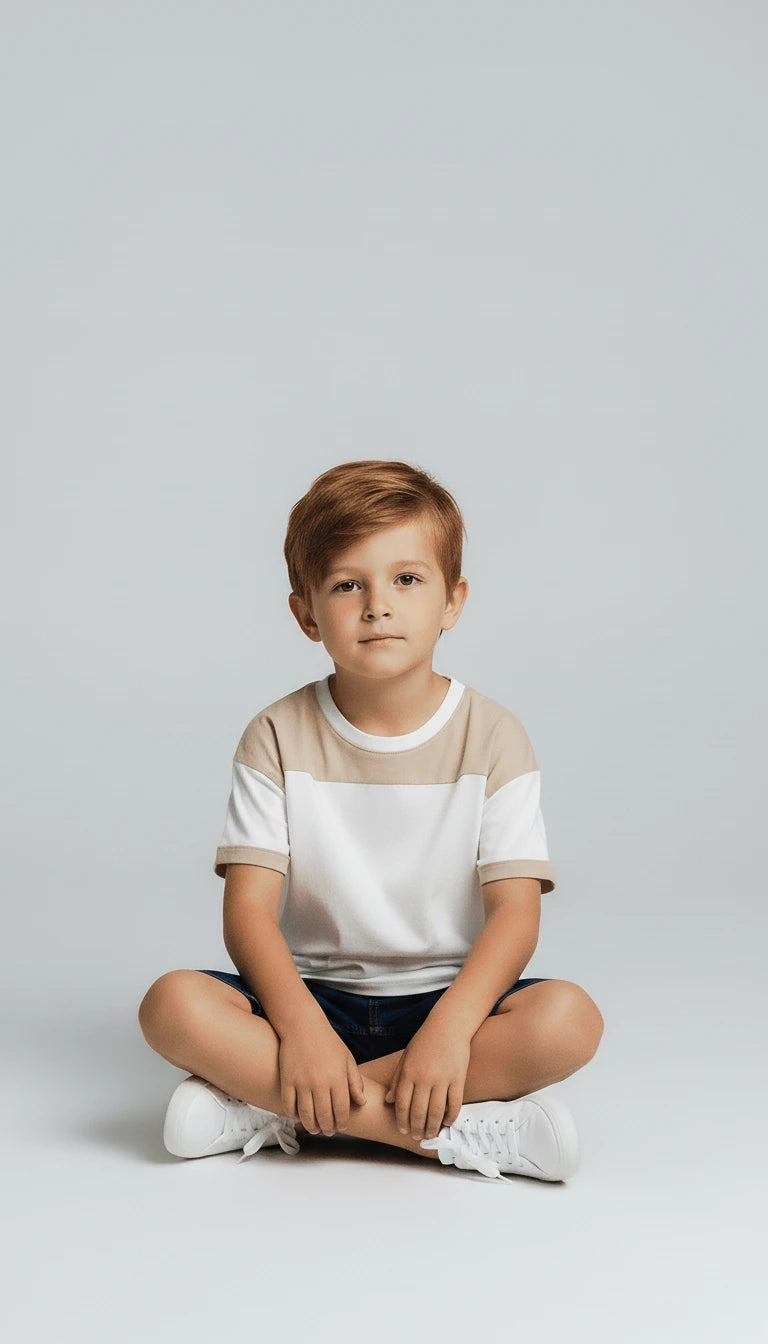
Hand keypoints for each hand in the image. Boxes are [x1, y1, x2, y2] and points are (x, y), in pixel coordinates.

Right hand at [278, 1017, 366, 1136]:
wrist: (302, 1024)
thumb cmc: (327, 1041)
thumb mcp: (347, 1058)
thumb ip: (355, 1082)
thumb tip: (362, 1103)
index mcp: (337, 1077)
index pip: (342, 1110)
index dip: (342, 1123)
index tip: (342, 1127)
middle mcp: (320, 1082)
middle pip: (324, 1116)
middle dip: (328, 1128)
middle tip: (329, 1131)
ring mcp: (302, 1082)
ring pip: (306, 1115)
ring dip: (311, 1126)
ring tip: (315, 1128)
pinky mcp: (287, 1080)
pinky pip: (289, 1106)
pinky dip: (293, 1115)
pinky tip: (299, 1116)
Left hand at [384, 1017, 470, 1141]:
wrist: (448, 1025)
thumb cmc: (425, 1040)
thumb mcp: (406, 1057)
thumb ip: (397, 1079)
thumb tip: (388, 1101)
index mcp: (408, 1072)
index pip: (402, 1104)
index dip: (402, 1120)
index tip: (403, 1130)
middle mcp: (424, 1077)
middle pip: (419, 1111)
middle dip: (417, 1128)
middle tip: (417, 1137)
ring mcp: (442, 1078)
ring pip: (436, 1111)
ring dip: (433, 1127)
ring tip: (431, 1134)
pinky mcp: (458, 1078)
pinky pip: (454, 1103)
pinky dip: (451, 1116)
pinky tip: (447, 1123)